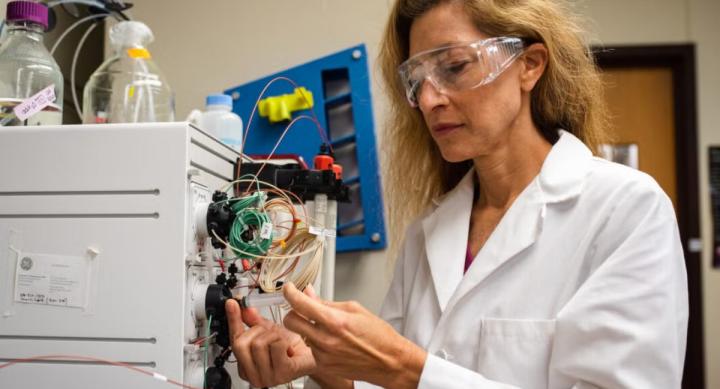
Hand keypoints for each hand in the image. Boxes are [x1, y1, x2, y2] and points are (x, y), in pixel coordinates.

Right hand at [225, 298, 314, 387]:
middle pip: (240, 344)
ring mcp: (267, 377)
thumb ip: (254, 322)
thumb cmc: (290, 349)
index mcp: (246, 367)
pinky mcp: (283, 372)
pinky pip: (276, 346)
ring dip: (273, 336)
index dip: (233, 320)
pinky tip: (288, 348)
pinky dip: (284, 341)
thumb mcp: (269, 331)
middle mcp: (253, 376)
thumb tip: (244, 309)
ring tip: (281, 342)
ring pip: (258, 344)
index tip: (232, 303)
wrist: (311, 358)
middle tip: (270, 334)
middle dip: (257, 331)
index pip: (233, 340)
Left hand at [282, 283, 427, 388]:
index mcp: (334, 321)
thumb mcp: (354, 309)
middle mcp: (325, 340)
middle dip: (293, 312)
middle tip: (302, 308)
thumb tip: (309, 294)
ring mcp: (323, 355)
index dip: (290, 293)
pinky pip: (311, 348)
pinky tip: (332, 341)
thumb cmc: (378, 336)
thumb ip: (327, 302)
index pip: (300, 303)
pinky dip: (316, 342)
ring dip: (308, 328)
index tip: (288, 289)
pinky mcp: (324, 366)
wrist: (389, 362)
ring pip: (301, 335)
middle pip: (290, 321)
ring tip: (329, 328)